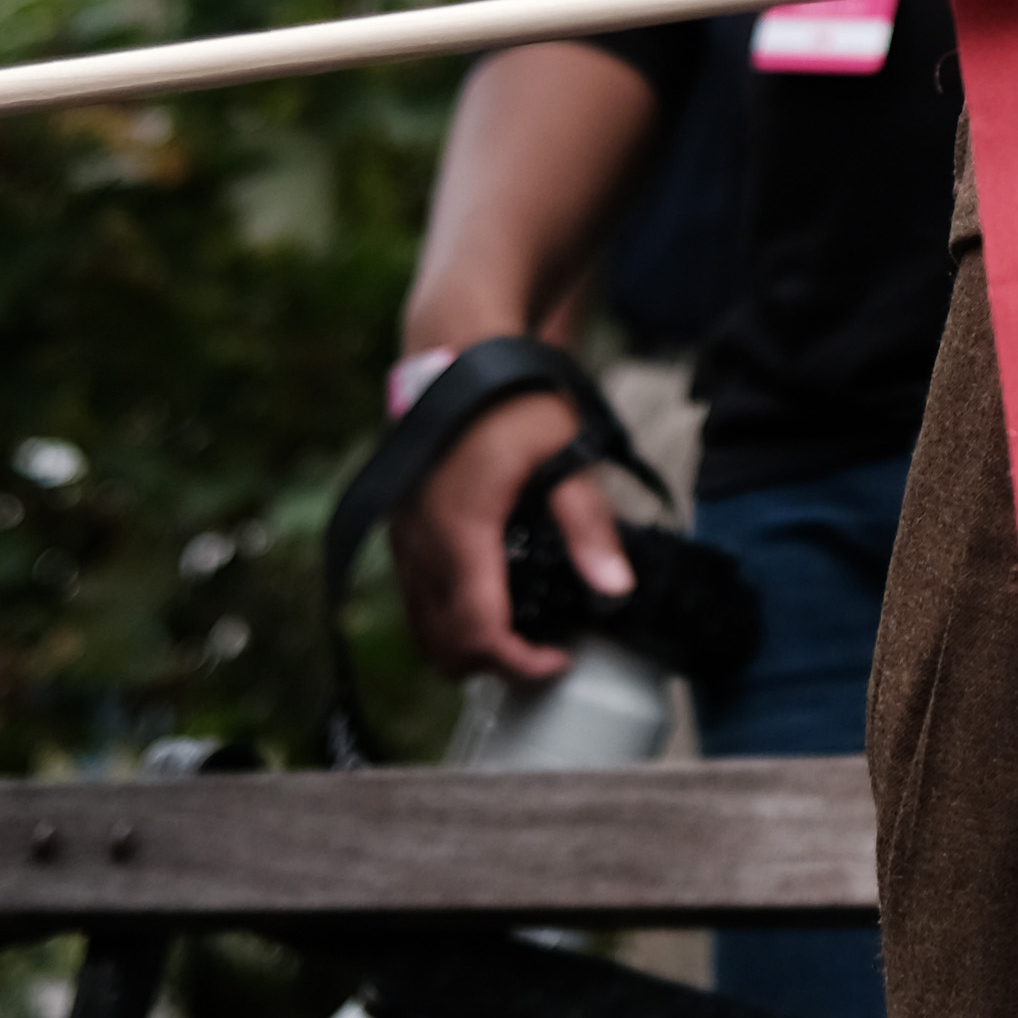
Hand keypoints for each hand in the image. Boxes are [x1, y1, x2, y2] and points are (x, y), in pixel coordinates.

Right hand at [388, 381, 624, 682]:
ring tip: (520, 636)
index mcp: (461, 529)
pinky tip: (489, 605)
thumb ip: (589, 524)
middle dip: (492, 665)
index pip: (478, 631)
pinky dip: (446, 621)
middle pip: (443, 645)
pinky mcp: (401, 531)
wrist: (458, 352)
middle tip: (543, 654)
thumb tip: (616, 587)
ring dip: (466, 647)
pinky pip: (414, 600)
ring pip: (422, 628)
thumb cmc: (511, 396)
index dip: (518, 663)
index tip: (559, 661)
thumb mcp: (565, 450)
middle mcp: (421, 543)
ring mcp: (404, 538)